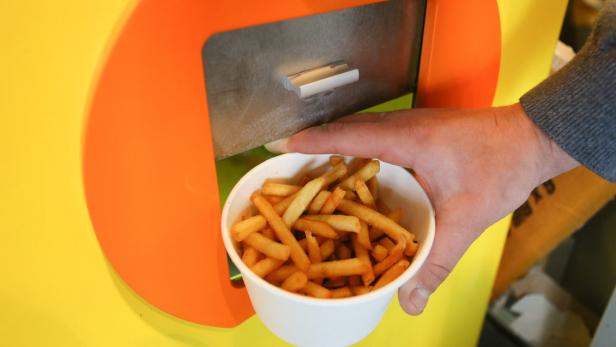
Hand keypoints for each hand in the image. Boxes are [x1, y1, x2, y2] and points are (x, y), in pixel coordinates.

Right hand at [266, 103, 576, 313]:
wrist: (532, 139)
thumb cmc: (501, 168)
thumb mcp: (466, 219)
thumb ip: (436, 262)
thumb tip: (409, 301)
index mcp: (407, 140)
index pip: (349, 136)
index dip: (313, 142)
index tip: (280, 146)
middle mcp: (403, 126)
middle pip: (347, 130)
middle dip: (314, 144)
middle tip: (285, 163)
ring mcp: (411, 124)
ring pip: (360, 130)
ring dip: (333, 144)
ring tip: (308, 167)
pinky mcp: (418, 130)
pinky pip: (375, 135)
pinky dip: (354, 148)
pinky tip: (351, 170)